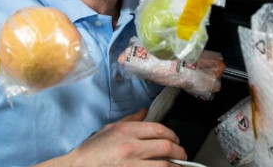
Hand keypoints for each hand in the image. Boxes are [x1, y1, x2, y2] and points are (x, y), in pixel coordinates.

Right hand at [51, 108, 187, 166]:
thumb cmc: (91, 152)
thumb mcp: (109, 129)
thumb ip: (130, 120)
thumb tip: (145, 112)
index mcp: (126, 131)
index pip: (158, 129)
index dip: (172, 135)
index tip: (175, 140)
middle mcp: (130, 147)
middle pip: (165, 147)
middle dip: (179, 151)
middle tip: (182, 155)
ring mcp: (131, 165)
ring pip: (164, 165)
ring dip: (175, 166)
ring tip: (177, 166)